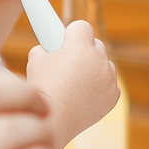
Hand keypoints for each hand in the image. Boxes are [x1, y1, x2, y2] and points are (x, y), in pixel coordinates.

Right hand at [25, 19, 118, 139]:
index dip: (70, 33)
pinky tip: (84, 94)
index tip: (63, 41)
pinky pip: (109, 83)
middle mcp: (99, 60)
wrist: (53, 121)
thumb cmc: (42, 89)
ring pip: (104, 63)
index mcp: (81, 48)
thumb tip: (48, 47)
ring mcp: (109, 79)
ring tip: (75, 82)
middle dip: (83, 50)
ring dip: (93, 68)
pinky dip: (99, 86)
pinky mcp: (113, 95)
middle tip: (68, 62)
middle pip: (96, 44)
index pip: (81, 26)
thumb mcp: (35, 60)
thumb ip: (45, 47)